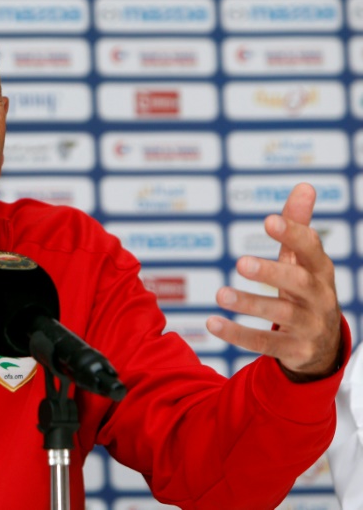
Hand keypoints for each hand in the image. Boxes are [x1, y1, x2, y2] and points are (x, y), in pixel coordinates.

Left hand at [206, 183, 341, 380]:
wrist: (324, 345)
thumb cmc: (306, 290)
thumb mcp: (304, 260)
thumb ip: (299, 225)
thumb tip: (304, 186)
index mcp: (320, 270)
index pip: (311, 248)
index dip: (292, 234)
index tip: (269, 220)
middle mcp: (319, 297)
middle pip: (299, 282)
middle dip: (271, 272)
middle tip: (240, 262)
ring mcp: (309, 325)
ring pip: (280, 313)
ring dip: (249, 303)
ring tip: (220, 294)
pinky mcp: (295, 351)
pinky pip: (264, 343)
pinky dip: (237, 334)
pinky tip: (212, 322)